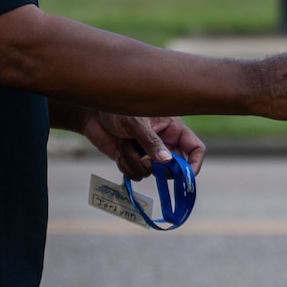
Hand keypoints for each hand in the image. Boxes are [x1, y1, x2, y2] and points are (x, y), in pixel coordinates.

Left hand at [82, 113, 206, 180]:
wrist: (92, 114)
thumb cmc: (117, 109)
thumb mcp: (136, 122)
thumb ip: (151, 141)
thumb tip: (167, 161)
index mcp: (172, 129)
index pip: (195, 149)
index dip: (194, 164)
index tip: (185, 176)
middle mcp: (164, 143)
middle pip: (175, 167)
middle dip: (160, 168)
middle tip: (146, 160)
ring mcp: (148, 153)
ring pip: (151, 172)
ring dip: (136, 163)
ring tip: (125, 145)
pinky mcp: (133, 161)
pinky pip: (135, 174)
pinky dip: (126, 166)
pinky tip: (119, 151)